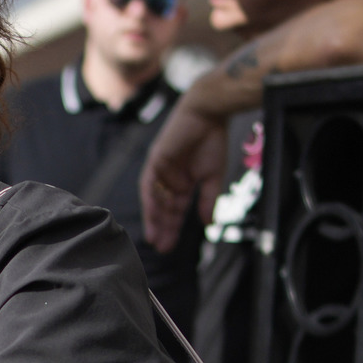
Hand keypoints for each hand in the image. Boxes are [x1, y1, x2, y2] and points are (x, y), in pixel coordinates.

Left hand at [139, 101, 227, 252]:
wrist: (208, 115)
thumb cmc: (213, 141)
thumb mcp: (212, 177)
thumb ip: (208, 200)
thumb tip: (208, 225)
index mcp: (183, 182)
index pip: (175, 210)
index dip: (172, 228)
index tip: (170, 246)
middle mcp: (169, 178)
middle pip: (163, 208)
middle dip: (162, 228)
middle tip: (161, 248)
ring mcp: (161, 170)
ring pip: (154, 199)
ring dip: (154, 218)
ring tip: (155, 237)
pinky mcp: (155, 160)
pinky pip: (149, 183)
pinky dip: (150, 199)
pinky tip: (152, 215)